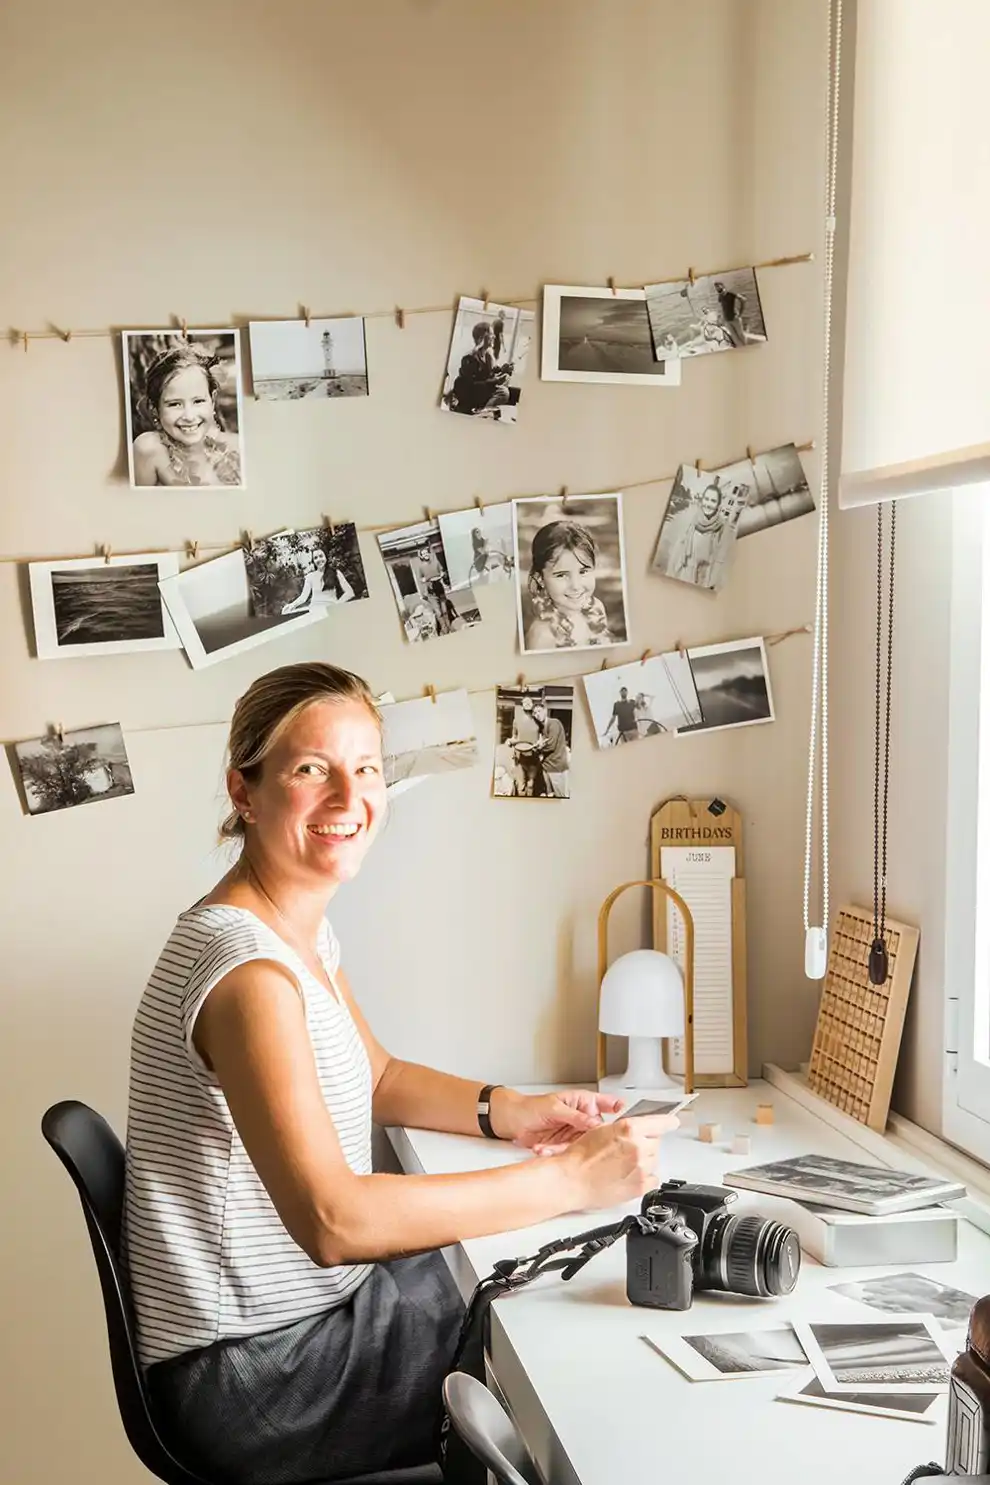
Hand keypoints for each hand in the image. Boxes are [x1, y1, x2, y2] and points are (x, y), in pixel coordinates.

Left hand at [492, 1088, 624, 1150]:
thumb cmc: (530, 1106)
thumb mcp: (554, 1108)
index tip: (628, 1120)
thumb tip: (595, 1124)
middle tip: (585, 1144)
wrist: (511, 1120)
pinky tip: (542, 1149)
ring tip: (548, 1146)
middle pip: (598, 1131)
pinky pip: (567, 1154)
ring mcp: (574, 1134)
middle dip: (592, 1140)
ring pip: (582, 1146)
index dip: (619, 1111)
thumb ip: (576, 1117)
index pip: (607, 1105)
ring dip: (565, 1149)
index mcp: (582, 1103)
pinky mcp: (564, 1147)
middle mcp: (581, 1119)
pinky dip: (553, 1153)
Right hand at [560, 1114, 679, 1210]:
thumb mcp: (601, 1129)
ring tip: (623, 1164)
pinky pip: (653, 1179)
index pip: (662, 1122)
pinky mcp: (640, 1187)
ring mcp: (641, 1168)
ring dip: (644, 1160)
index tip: (672, 1122)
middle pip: (656, 1142)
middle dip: (645, 1143)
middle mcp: (639, 1147)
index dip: (668, 1121)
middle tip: (626, 1149)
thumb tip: (639, 1128)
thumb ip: (625, 1128)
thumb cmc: (580, 1157)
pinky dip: (645, 1177)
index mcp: (630, 1129)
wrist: (571, 1180)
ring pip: (654, 1160)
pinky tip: (629, 1176)